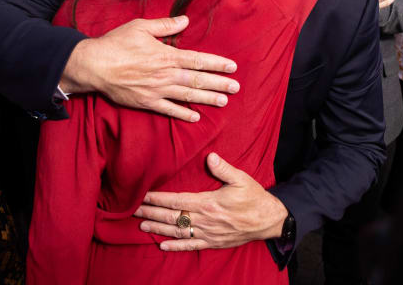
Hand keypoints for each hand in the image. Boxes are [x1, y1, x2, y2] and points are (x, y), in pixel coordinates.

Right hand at [60, 16, 238, 121]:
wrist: (94, 65)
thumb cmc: (116, 43)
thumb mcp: (140, 27)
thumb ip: (165, 25)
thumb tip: (185, 21)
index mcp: (166, 55)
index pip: (198, 60)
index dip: (217, 63)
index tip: (232, 67)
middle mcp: (165, 74)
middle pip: (198, 79)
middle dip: (219, 83)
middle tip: (236, 87)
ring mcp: (157, 90)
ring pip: (187, 95)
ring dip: (207, 98)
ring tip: (224, 101)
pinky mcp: (146, 102)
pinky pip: (169, 110)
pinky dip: (183, 114)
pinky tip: (195, 117)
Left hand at [134, 152, 287, 249]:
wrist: (269, 220)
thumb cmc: (254, 198)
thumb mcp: (241, 179)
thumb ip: (224, 168)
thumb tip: (210, 157)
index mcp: (209, 203)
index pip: (177, 200)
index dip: (158, 198)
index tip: (143, 195)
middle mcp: (205, 220)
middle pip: (173, 216)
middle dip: (152, 212)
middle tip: (133, 210)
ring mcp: (208, 233)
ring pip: (178, 231)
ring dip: (158, 228)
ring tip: (141, 224)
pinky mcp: (213, 242)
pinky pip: (191, 245)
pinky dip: (175, 246)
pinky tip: (162, 245)